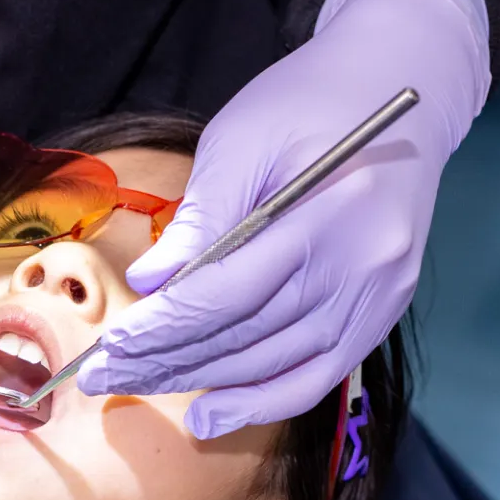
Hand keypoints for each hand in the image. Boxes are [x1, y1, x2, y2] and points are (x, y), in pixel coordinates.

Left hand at [82, 0, 490, 435]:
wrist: (396, 85)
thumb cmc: (307, 103)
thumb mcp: (242, 137)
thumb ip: (201, 216)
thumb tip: (149, 286)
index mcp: (331, 212)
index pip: (229, 293)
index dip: (164, 328)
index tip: (109, 347)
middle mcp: (366, 265)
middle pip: (250, 335)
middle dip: (168, 361)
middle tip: (103, 377)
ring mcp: (381, 293)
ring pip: (278, 363)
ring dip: (204, 382)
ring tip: (142, 387)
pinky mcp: (384, 308)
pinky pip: (320, 374)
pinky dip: (264, 400)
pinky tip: (212, 414)